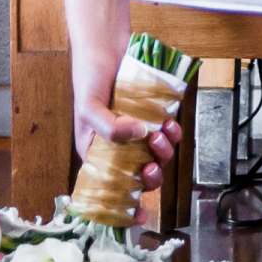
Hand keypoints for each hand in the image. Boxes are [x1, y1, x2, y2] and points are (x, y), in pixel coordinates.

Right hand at [71, 24, 180, 190]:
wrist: (107, 45)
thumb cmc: (89, 78)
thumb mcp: (89, 106)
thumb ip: (107, 126)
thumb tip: (138, 136)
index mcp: (96, 153)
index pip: (108, 188)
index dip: (123, 206)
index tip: (138, 216)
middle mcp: (118, 147)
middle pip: (139, 176)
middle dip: (151, 176)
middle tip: (151, 166)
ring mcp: (137, 132)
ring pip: (157, 156)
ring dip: (164, 152)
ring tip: (161, 136)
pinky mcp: (153, 116)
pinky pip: (169, 134)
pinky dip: (173, 134)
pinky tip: (170, 123)